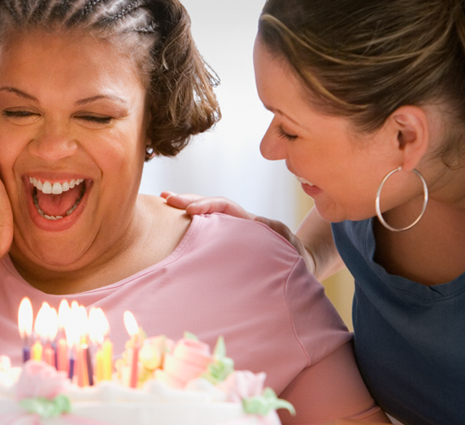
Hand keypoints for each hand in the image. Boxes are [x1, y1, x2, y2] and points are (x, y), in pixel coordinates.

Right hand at [160, 192, 316, 274]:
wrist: (299, 267)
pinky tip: (172, 222)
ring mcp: (229, 233)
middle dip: (189, 200)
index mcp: (250, 223)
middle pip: (210, 205)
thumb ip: (276, 236)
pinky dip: (189, 225)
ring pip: (205, 216)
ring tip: (165, 200)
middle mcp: (237, 224)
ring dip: (186, 207)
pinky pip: (205, 231)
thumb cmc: (294, 257)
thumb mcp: (289, 246)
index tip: (190, 210)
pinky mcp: (223, 244)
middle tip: (166, 197)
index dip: (208, 205)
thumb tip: (262, 228)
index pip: (226, 207)